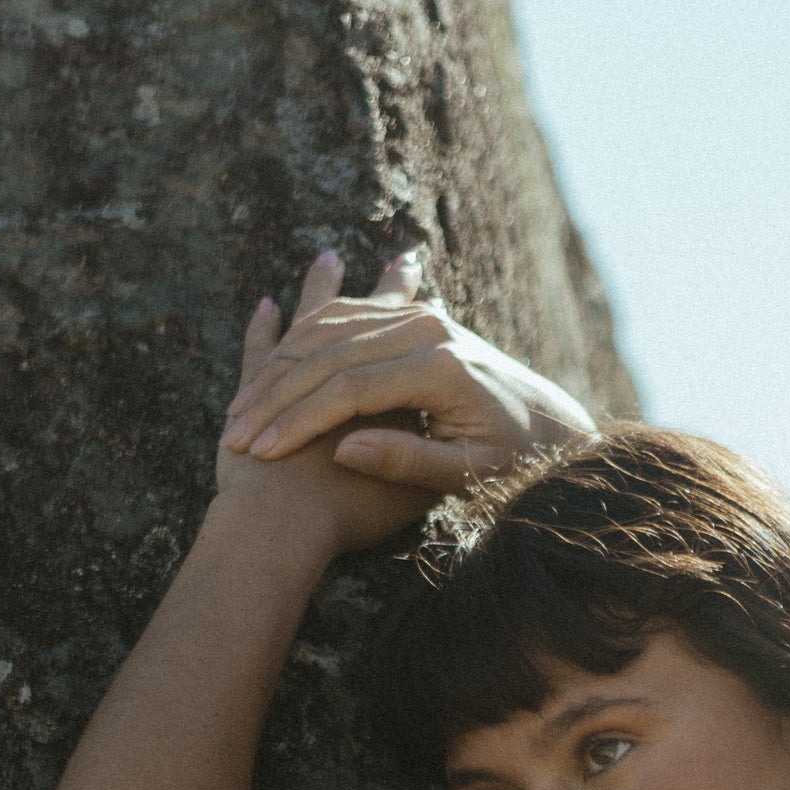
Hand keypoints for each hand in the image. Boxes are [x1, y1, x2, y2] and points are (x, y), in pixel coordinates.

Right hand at [215, 245, 595, 553]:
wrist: (554, 425)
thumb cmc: (515, 462)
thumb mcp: (467, 474)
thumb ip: (409, 462)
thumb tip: (348, 450)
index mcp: (439, 369)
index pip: (348, 389)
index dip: (299, 421)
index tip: (262, 452)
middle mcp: (428, 332)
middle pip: (328, 355)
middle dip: (276, 397)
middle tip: (236, 434)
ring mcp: (421, 318)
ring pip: (329, 328)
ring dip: (280, 367)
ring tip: (243, 406)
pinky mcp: (415, 318)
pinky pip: (345, 316)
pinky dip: (304, 336)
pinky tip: (274, 356)